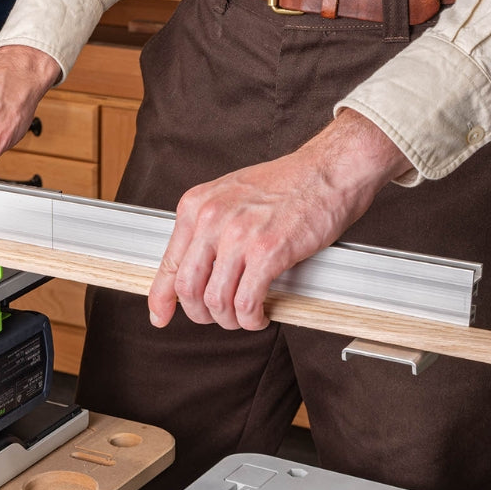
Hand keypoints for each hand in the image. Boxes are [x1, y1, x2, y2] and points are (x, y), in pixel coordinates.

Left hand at [147, 109, 413, 330]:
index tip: (160, 317)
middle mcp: (211, 220)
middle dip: (200, 313)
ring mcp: (238, 236)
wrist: (330, 169)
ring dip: (229, 319)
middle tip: (217, 317)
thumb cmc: (287, 184)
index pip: (168, 263)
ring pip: (216, 301)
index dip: (161, 298)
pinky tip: (260, 316)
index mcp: (196, 206)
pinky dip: (251, 318)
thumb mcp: (230, 197)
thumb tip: (192, 268)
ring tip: (244, 317)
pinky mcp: (268, 251)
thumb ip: (206, 229)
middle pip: (188, 288)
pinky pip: (247, 302)